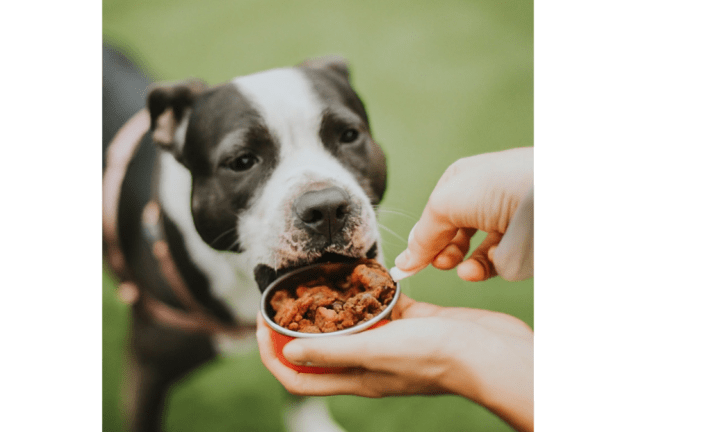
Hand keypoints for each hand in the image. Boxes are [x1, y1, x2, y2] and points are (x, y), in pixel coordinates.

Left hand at [256, 294, 532, 431]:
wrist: (492, 353)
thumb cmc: (439, 357)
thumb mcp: (378, 352)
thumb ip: (333, 352)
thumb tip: (287, 354)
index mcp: (355, 377)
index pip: (297, 376)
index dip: (271, 352)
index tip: (261, 321)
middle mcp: (368, 362)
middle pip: (318, 347)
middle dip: (296, 323)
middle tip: (287, 293)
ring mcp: (389, 342)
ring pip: (349, 323)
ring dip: (333, 304)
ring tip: (320, 277)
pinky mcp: (410, 323)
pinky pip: (381, 306)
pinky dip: (370, 290)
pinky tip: (366, 271)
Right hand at [392, 147, 532, 281]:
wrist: (551, 195)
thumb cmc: (498, 186)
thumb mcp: (446, 204)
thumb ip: (423, 234)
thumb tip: (405, 262)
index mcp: (462, 179)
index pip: (434, 214)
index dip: (422, 237)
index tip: (410, 264)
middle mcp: (484, 197)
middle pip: (452, 234)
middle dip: (442, 251)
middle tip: (440, 263)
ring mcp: (506, 218)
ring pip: (474, 251)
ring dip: (463, 263)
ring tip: (462, 270)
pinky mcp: (524, 240)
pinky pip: (498, 261)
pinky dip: (487, 267)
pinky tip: (484, 267)